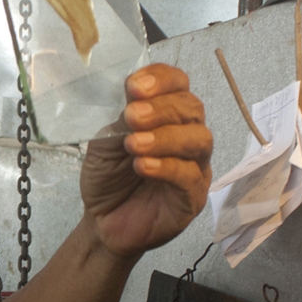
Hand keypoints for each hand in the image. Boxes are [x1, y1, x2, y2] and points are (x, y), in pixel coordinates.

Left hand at [80, 64, 212, 258]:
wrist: (102, 221)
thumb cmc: (108, 178)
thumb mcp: (106, 142)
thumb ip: (123, 119)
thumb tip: (135, 96)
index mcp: (167, 116)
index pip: (178, 84)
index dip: (161, 79)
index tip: (134, 85)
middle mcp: (186, 136)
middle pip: (192, 108)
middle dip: (161, 108)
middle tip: (133, 115)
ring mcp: (194, 166)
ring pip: (199, 139)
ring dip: (166, 137)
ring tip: (134, 144)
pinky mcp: (193, 197)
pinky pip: (190, 176)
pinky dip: (166, 167)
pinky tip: (142, 166)